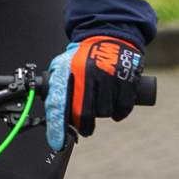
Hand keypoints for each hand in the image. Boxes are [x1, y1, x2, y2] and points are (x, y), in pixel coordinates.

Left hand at [45, 36, 141, 151]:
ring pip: (104, 112)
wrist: (108, 34)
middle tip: (84, 128)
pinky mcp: (126, 78)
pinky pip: (123, 106)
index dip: (57, 128)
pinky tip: (115, 110)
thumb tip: (52, 117)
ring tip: (100, 107)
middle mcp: (87, 73)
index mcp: (68, 70)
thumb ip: (56, 87)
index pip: (59, 104)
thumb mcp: (63, 65)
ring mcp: (109, 76)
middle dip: (84, 126)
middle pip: (84, 114)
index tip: (57, 143)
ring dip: (102, 115)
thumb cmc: (83, 55)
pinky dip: (119, 113)